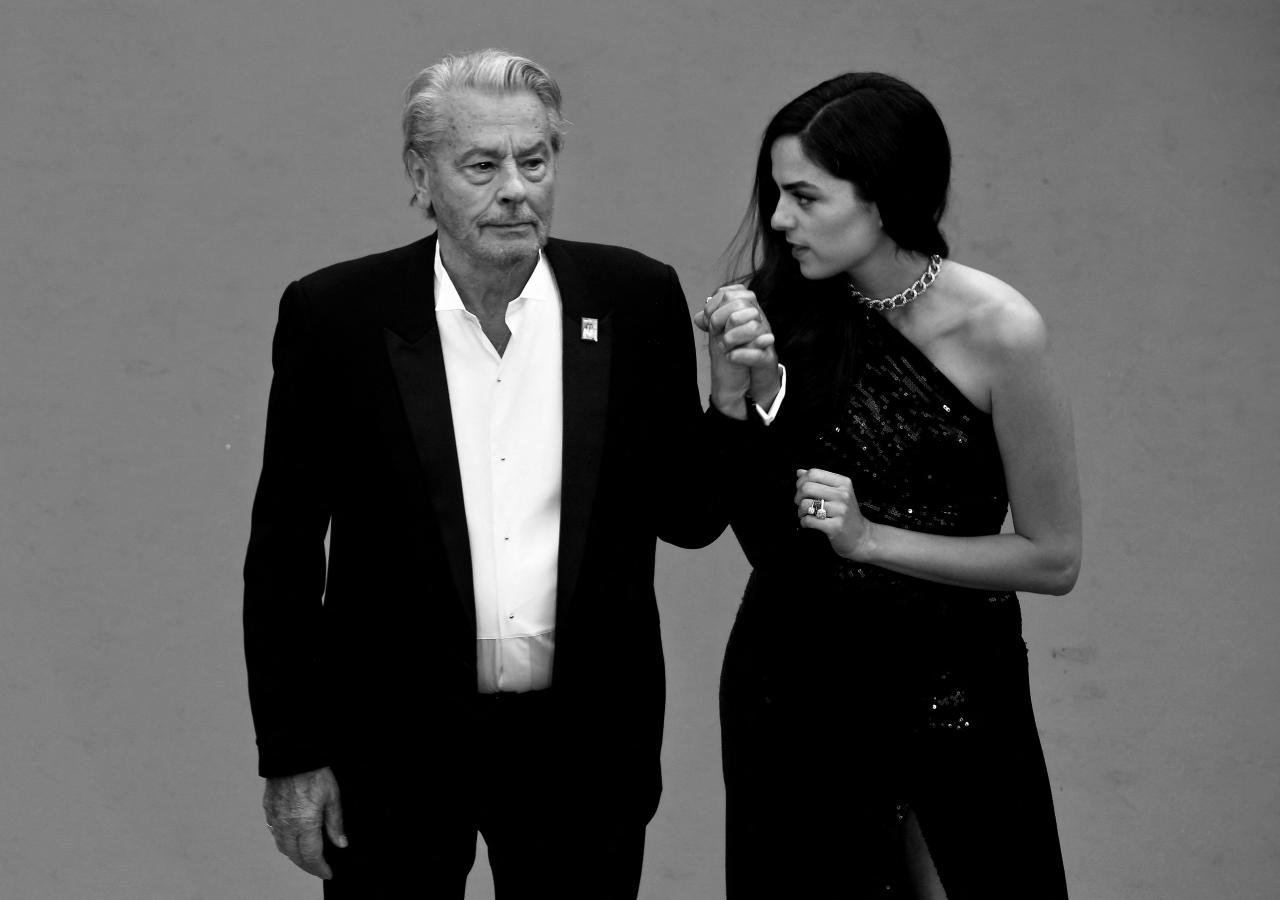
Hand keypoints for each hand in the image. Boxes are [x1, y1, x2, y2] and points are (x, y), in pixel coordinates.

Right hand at [263, 766, 346, 879]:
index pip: (311, 857)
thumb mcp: (333, 797)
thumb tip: (341, 843)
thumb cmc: (314, 773)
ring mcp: (275, 819)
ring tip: (307, 857)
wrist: (292, 755)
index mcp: (305, 824)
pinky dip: (284, 842)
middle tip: (319, 868)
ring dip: (295, 856)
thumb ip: (335, 824)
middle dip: (308, 866)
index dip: (320, 868)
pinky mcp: (268, 811)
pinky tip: (293, 839)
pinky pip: (275, 834)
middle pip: (295, 856)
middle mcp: (287, 825)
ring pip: (283, 847)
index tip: (328, 872)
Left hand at [696, 285, 779, 416]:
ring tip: (723, 346)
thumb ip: (715, 326)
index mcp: (747, 314)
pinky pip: (758, 354)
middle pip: (743, 305)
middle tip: (714, 331)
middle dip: (722, 318)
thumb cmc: (739, 356)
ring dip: (732, 337)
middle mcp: (759, 323)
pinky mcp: (768, 359)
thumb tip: (698, 318)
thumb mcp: (724, 338)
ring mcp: (766, 340)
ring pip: (754, 326)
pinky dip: (742, 355)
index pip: (732, 294)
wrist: (753, 384)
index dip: (715, 305)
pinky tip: (730, 357)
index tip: (707, 320)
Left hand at [795, 468, 873, 560]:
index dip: (801, 481)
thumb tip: (799, 472)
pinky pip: (809, 520)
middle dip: (798, 496)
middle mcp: (843, 495)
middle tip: (800, 503)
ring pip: (806, 504)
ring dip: (800, 511)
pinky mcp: (835, 526)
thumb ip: (819, 481)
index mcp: (843, 483)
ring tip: (805, 514)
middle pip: (807, 487)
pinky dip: (803, 522)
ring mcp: (840, 511)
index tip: (800, 489)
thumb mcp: (838, 493)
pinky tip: (808, 523)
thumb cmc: (847, 514)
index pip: (814, 473)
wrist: (861, 536)